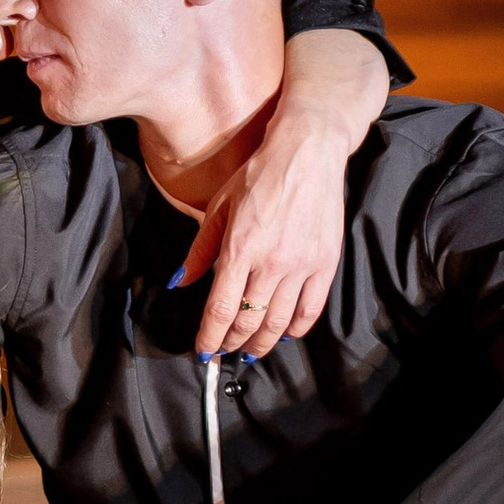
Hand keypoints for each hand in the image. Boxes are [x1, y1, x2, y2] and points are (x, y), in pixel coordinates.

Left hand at [183, 27, 387, 358]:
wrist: (306, 152)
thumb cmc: (258, 175)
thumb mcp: (219, 207)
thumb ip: (200, 250)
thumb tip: (178, 282)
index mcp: (240, 248)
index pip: (220, 309)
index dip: (210, 336)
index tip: (204, 349)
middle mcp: (271, 262)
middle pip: (248, 321)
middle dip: (232, 342)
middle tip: (223, 350)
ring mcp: (301, 265)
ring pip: (279, 322)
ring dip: (261, 343)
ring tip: (249, 351)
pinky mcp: (325, 264)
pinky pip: (311, 310)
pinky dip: (296, 329)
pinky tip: (284, 334)